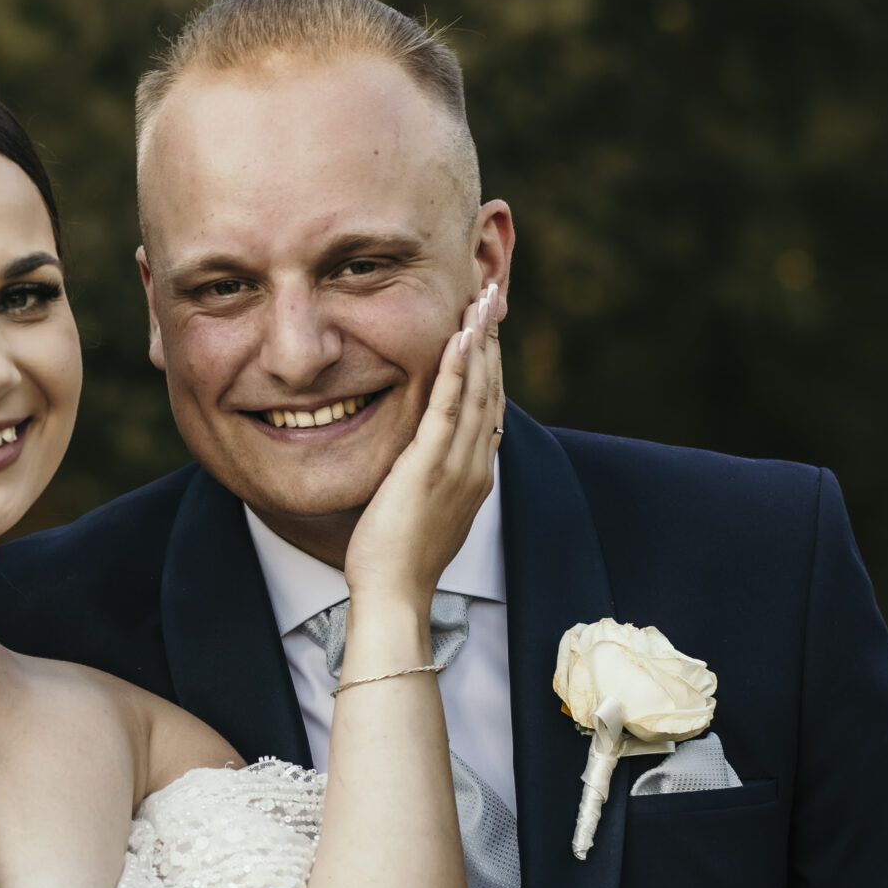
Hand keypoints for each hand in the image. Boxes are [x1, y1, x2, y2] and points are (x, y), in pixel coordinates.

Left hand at [344, 283, 506, 604]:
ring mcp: (458, 465)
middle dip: (492, 338)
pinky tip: (461, 336)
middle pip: (492, 388)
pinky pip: (449, 407)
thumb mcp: (423, 509)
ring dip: (481, 340)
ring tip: (482, 299)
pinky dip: (458, 368)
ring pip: (478, 389)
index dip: (490, 362)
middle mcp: (476, 464)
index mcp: (475, 473)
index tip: (487, 326)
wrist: (395, 592)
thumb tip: (419, 458)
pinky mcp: (431, 466)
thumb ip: (429, 478)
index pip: (489, 405)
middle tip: (491, 294)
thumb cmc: (397, 559)